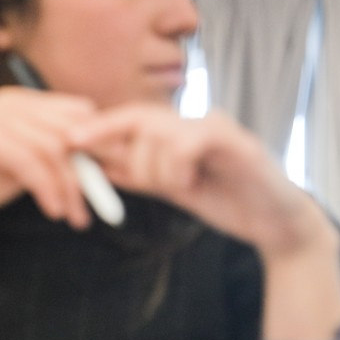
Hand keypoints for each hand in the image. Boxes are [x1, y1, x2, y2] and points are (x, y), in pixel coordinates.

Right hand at [0, 87, 98, 256]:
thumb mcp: (22, 166)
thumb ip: (52, 157)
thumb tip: (98, 163)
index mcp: (23, 102)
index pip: (79, 113)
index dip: (98, 144)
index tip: (107, 181)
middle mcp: (11, 102)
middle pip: (72, 129)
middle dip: (89, 170)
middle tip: (94, 206)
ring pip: (54, 149)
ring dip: (69, 188)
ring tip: (72, 217)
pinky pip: (30, 163)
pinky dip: (47, 190)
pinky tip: (52, 212)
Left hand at [72, 106, 336, 259]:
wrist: (274, 223)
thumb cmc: (224, 201)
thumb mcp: (170, 189)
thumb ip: (137, 176)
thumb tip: (94, 167)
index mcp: (178, 132)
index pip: (131, 120)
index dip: (98, 127)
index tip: (66, 140)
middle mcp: (194, 121)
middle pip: (138, 116)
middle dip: (105, 134)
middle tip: (75, 144)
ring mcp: (214, 125)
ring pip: (157, 132)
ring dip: (152, 168)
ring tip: (176, 187)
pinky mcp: (234, 138)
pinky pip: (186, 142)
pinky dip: (177, 167)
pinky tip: (189, 184)